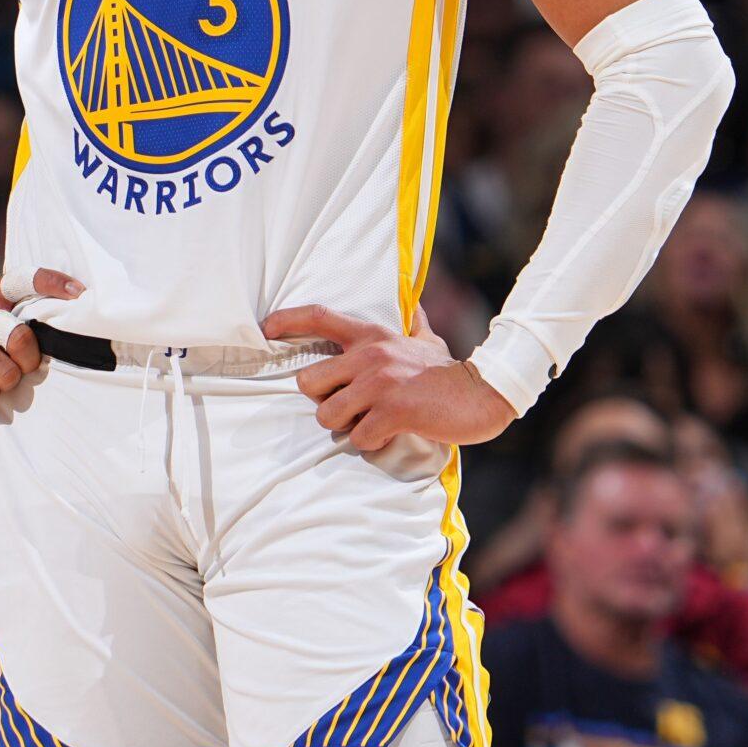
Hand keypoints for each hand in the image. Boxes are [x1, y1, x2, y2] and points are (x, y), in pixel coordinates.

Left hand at [267, 305, 518, 449]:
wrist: (483, 394)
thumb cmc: (448, 371)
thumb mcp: (427, 339)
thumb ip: (413, 322)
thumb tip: (411, 303)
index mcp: (373, 336)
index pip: (319, 316)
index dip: (287, 321)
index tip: (265, 328)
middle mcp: (370, 355)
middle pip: (308, 382)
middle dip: (322, 401)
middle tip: (347, 407)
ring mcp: (379, 384)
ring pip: (327, 416)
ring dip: (345, 427)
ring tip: (370, 423)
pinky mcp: (392, 412)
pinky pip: (358, 438)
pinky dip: (370, 443)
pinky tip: (389, 434)